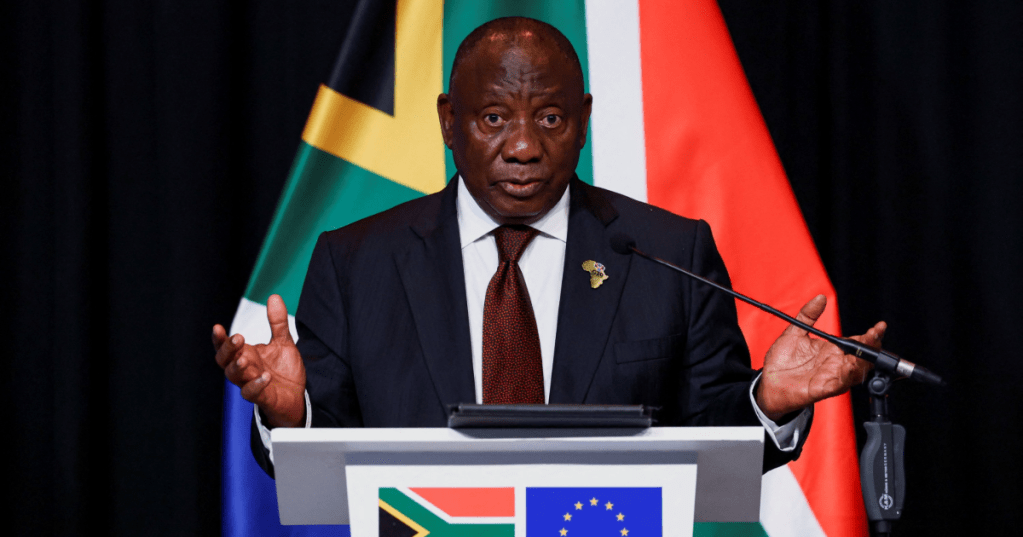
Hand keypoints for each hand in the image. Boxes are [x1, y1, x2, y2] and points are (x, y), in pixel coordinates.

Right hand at [213, 294, 306, 427]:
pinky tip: (265, 376)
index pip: (225, 346)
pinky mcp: (261, 397)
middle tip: (238, 338)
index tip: (217, 327)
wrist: (297, 395)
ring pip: (234, 376)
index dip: (219, 338)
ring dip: (237, 367)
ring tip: (245, 358)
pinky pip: (251, 393)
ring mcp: (250, 383)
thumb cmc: (283, 369)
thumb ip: (277, 322)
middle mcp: (244, 369)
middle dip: (228, 348)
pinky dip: (256, 384)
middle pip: (224, 360)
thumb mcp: (283, 341)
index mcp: (245, 354)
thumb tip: (274, 296)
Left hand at [755, 294, 884, 420]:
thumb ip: (808, 315)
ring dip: (863, 360)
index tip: (879, 326)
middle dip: (872, 346)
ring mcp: (831, 377)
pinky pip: (839, 383)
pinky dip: (846, 375)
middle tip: (873, 335)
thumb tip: (820, 297)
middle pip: (862, 357)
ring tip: (864, 348)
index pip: (857, 342)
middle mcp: (835, 364)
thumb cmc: (782, 361)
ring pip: (856, 371)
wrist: (768, 382)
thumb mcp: (794, 332)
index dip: (871, 335)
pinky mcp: (823, 389)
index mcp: (832, 350)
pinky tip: (848, 365)